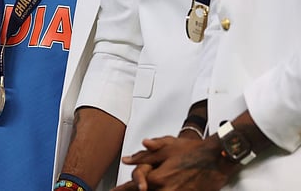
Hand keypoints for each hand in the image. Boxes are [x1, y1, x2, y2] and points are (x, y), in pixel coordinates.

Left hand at [115, 135, 233, 190]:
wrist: (217, 158)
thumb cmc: (193, 151)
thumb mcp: (165, 148)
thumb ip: (144, 156)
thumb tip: (127, 160)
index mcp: (157, 178)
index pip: (135, 187)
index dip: (125, 188)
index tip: (116, 190)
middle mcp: (167, 190)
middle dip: (135, 190)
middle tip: (123, 190)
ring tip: (141, 187)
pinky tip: (164, 188)